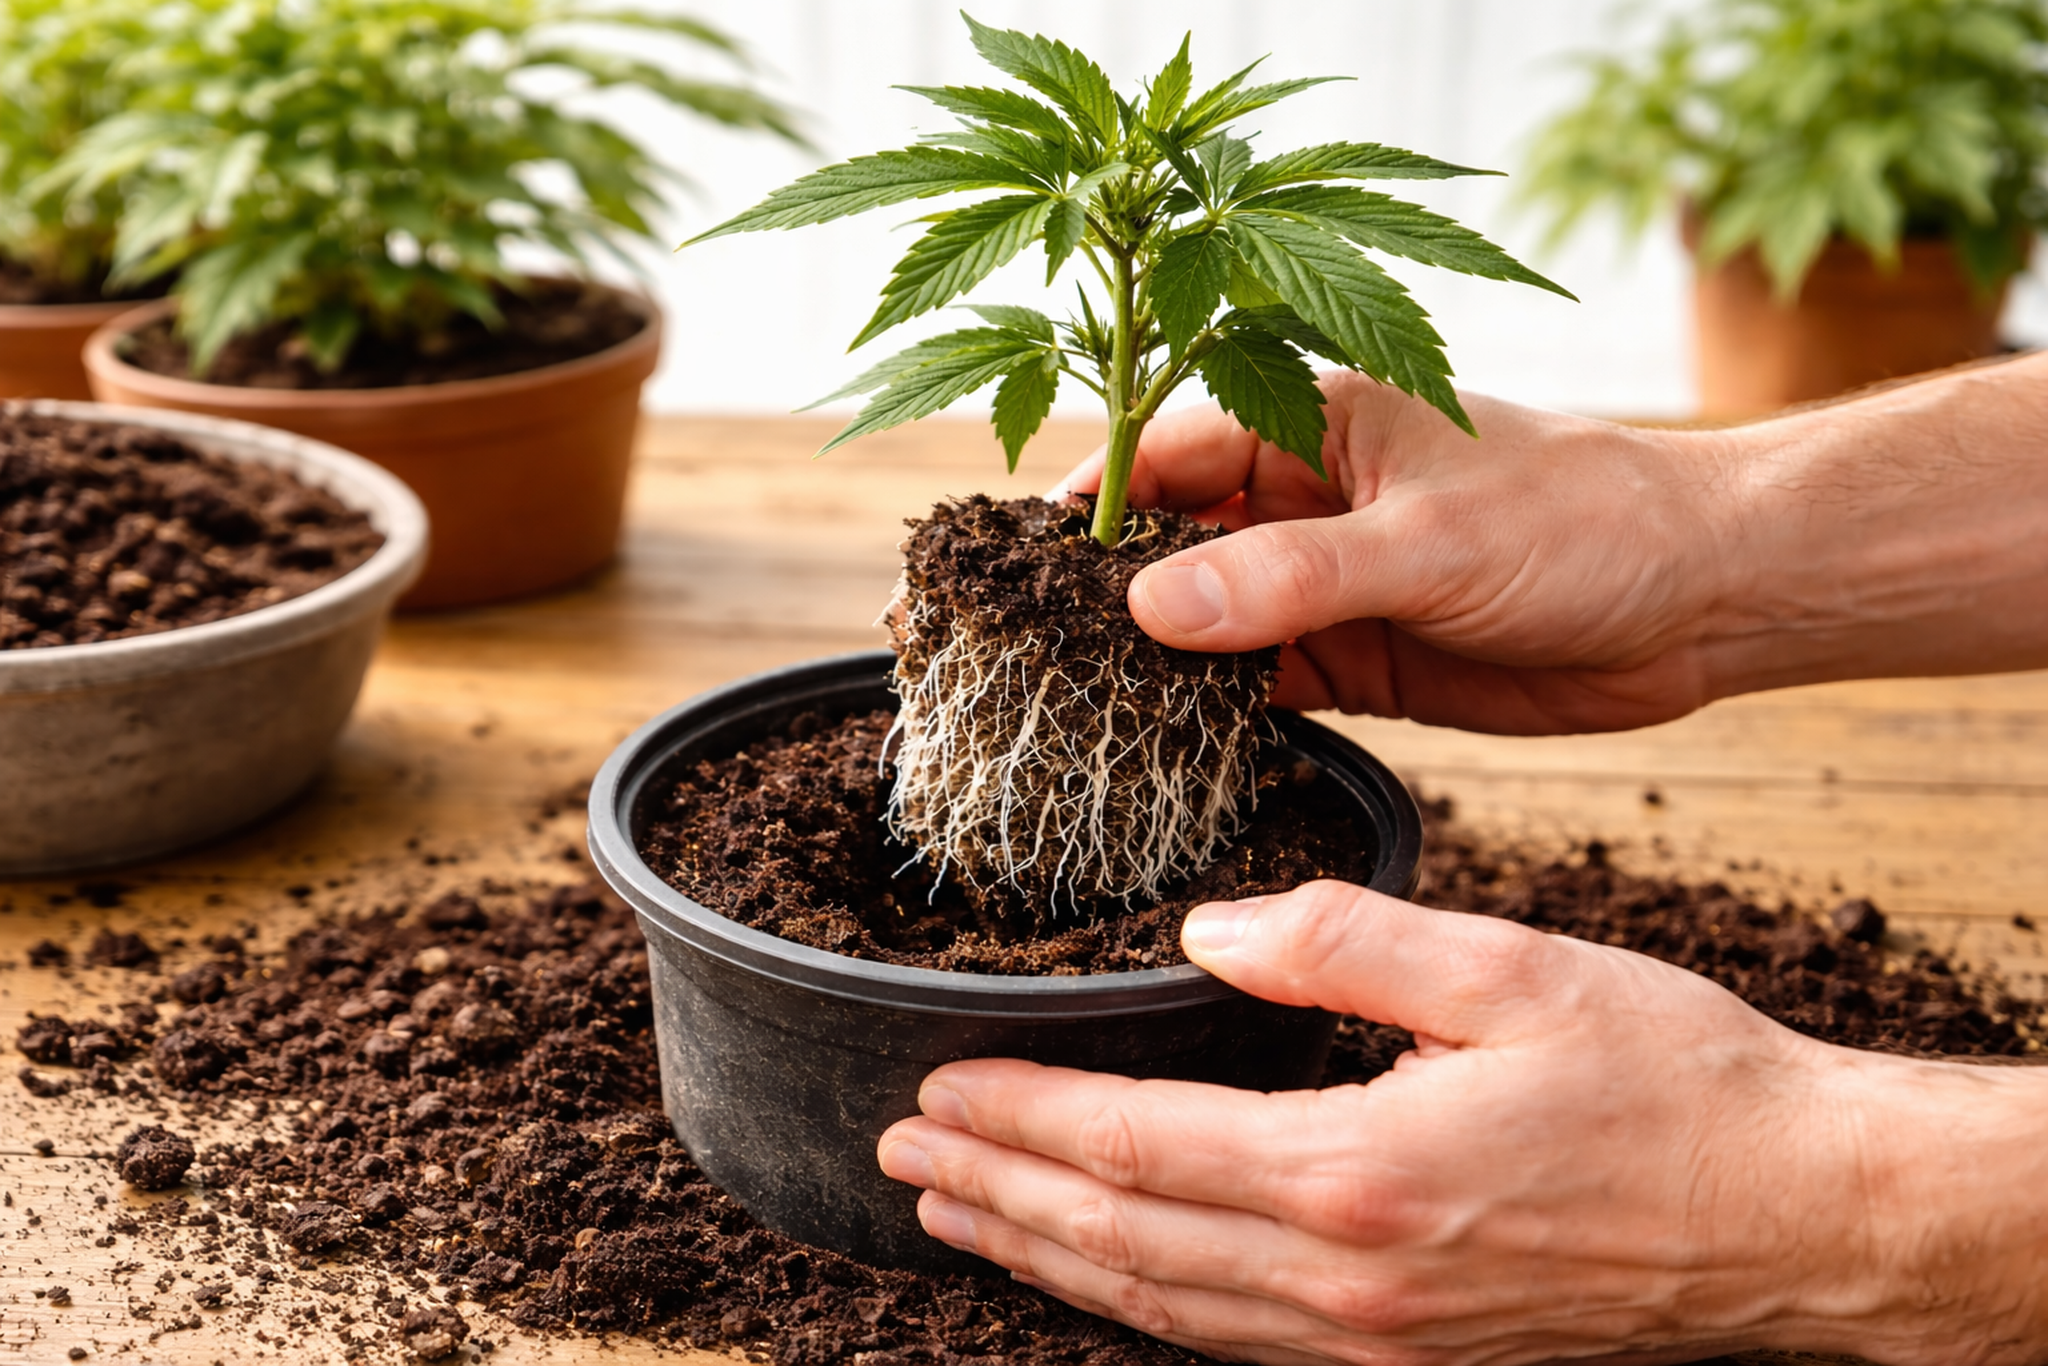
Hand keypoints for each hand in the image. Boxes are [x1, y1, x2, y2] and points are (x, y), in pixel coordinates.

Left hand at [877, 884, 2047, 1363]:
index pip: (1136, 1148)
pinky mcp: (1409, 1355)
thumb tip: (1205, 933)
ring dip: (1048, 1258)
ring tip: (962, 1216)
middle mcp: (1347, 1279)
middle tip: (906, 1152)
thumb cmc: (1670, 1085)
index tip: (938, 1087)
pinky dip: (1141, 1308)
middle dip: (999, 1192)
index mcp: (1357, 1173)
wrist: (1798, 1216)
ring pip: (1162, 1309)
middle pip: (1121, 1240)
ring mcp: (1375, 1339)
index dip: (1024, 1117)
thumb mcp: (1508, 972)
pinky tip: (1104, 1277)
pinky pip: (1234, 1343)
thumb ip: (1338, 944)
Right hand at [1055, 371, 1735, 733]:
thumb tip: (1149, 606)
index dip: (1081, 507)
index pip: (1162, 456)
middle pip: (1166, 544)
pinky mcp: (1356, 659)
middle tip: (1012, 653)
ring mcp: (1326, 584)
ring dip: (1146, 663)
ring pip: (1203, 623)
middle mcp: (1304, 498)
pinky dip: (1210, 715)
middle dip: (1095, 594)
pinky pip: (1256, 687)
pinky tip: (1158, 748)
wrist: (1706, 599)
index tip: (1006, 567)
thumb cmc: (1587, 520)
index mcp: (1314, 419)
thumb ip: (1289, 576)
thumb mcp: (1429, 542)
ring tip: (1061, 711)